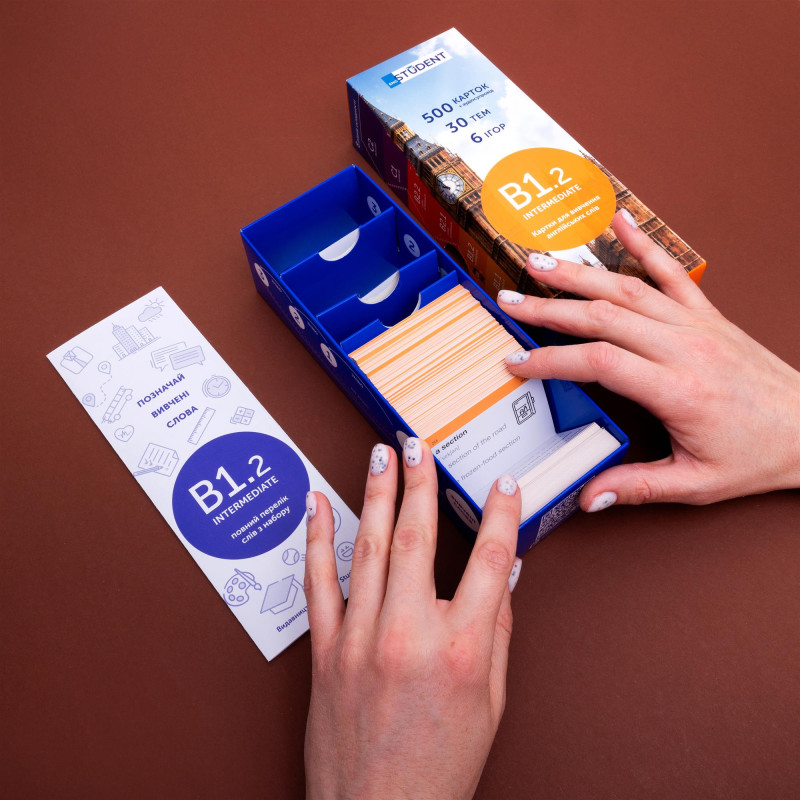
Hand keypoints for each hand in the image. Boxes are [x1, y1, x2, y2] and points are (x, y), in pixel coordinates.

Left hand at [303, 438, 521, 799]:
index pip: (492, 563)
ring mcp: (362, 640)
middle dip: (421, 484)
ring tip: (381, 456)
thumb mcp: (489, 703)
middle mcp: (410, 636)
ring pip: (369, 549)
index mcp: (460, 651)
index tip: (504, 485)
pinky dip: (317, 539)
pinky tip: (318, 504)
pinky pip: (318, 583)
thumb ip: (497, 632)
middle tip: (420, 444)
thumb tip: (508, 575)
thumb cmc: (439, 766)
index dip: (502, 516)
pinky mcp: (326, 651)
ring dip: (377, 495)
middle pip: (419, 540)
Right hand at [498, 210, 799, 509]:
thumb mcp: (697, 484)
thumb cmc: (759, 453)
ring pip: (627, 288)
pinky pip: (670, 271)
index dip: (550, 360)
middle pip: (602, 316)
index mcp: (677, 389)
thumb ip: (638, 486)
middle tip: (509, 302)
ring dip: (579, 274)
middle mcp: (684, 347)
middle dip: (548, 308)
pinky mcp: (708, 314)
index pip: (598, 362)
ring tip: (539, 263)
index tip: (517, 362)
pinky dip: (642, 244)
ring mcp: (696, 324)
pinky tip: (618, 222)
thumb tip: (589, 497)